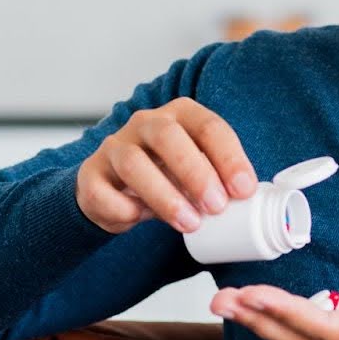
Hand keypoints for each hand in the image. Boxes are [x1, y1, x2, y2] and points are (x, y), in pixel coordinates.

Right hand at [76, 97, 257, 234]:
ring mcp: (114, 147)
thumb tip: (248, 201)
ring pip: (133, 163)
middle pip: (168, 136)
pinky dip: (125, 209)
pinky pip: (103, 191)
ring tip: (189, 224)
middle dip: (196, 172)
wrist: (113, 189)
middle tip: (217, 206)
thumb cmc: (165, 176)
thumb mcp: (195, 170)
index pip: (208, 126)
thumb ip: (218, 179)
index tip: (243, 190)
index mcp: (179, 116)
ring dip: (165, 196)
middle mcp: (145, 124)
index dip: (229, 157)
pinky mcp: (90, 175)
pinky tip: (141, 219)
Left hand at [210, 285, 338, 339]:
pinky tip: (265, 313)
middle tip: (220, 300)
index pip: (319, 328)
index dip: (284, 312)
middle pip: (297, 339)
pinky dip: (283, 324)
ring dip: (263, 322)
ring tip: (231, 304)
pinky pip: (310, 337)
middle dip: (257, 319)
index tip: (252, 295)